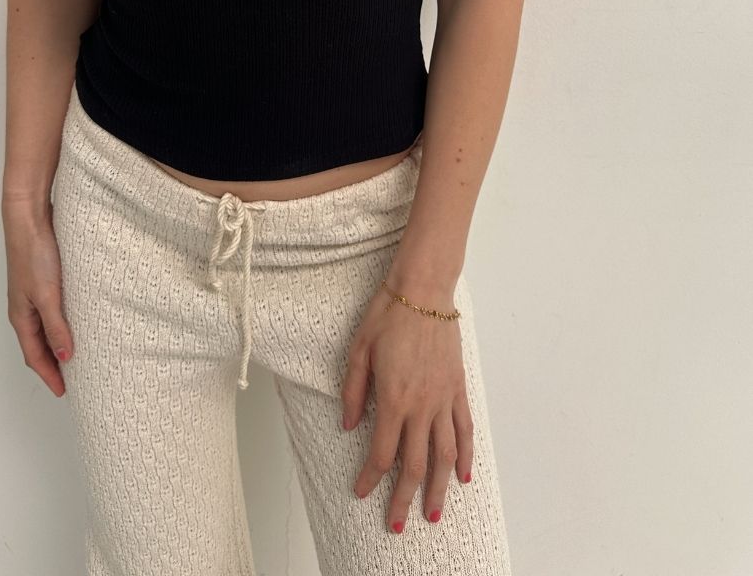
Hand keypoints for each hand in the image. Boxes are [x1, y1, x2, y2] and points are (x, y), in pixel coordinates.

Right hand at [2, 200, 73, 396]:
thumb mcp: (48, 294)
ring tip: (75, 357)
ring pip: (44, 330)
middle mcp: (24, 310)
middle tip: (71, 381)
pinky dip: (60, 325)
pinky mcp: (42, 281)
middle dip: (52, 366)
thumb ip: (56, 325)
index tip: (63, 392)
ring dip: (56, 345)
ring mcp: (32, 296)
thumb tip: (65, 356)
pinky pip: (50, 312)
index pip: (35, 356)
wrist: (29, 219)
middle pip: (37, 346)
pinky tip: (74, 322)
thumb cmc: (34, 254)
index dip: (49, 376)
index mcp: (21, 317)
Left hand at [340, 274, 472, 532]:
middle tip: (397, 526)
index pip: (381, 451)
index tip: (362, 492)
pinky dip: (465, 455)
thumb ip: (353, 391)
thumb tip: (349, 426)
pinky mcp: (458, 387)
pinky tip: (463, 475)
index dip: (371, 478)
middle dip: (405, 499)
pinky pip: (465, 429)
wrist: (423, 290)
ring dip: (439, 488)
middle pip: (415, 464)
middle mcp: (421, 405)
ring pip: (444, 455)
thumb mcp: (358, 350)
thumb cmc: (388, 314)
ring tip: (433, 514)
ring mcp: (443, 398)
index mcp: (393, 398)